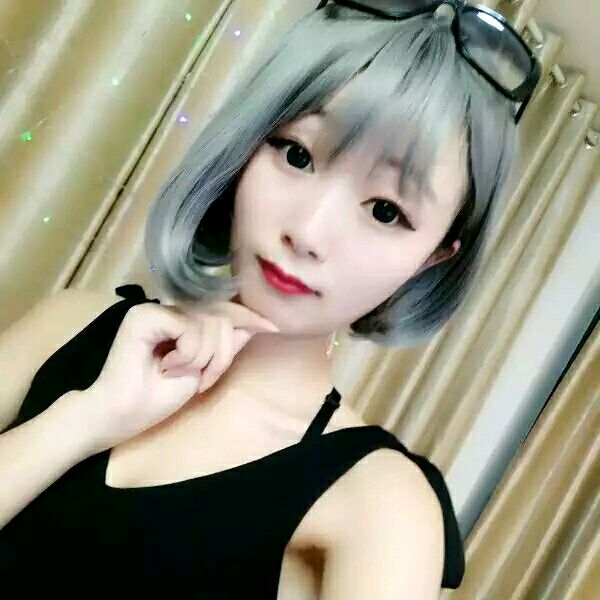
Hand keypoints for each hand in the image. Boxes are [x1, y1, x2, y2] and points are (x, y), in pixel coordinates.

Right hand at [81, 300, 278, 451]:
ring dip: (205, 358)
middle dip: (222, 355)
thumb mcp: (203, 370)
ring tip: (181, 375)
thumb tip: (254, 325)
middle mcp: (171, 309)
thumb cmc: (158, 397)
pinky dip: (189, 354)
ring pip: (211, 323)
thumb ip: (225, 346)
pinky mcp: (145, 315)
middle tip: (202, 380)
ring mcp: (157, 309)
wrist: (122, 414)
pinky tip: (168, 367)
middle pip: (222, 317)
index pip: (223, 311)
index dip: (249, 318)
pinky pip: (190, 327)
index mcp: (183, 320)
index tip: (274, 328)